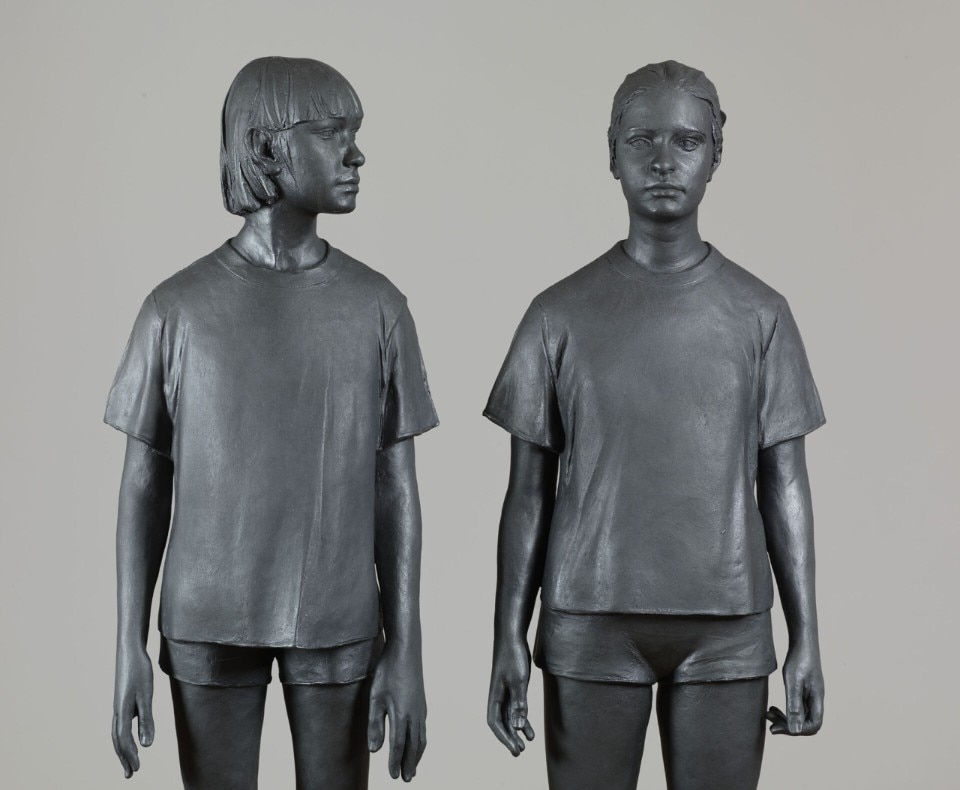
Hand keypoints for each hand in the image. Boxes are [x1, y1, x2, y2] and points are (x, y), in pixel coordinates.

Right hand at [112, 645, 154, 777]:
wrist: (130, 650)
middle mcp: (117, 711)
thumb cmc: (140, 671)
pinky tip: (129, 738)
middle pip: (118, 740)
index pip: (124, 740)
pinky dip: (123, 736)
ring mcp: (118, 705)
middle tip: (130, 775)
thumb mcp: (147, 695)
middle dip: (124, 758)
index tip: (137, 770)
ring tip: (130, 762)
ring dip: (122, 749)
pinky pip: (120, 724)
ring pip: (117, 733)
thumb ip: (147, 719)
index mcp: (122, 711)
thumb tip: (147, 745)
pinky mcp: (121, 700)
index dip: (130, 756)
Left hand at [367, 645, 426, 781]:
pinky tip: (417, 742)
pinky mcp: (422, 703)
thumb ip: (375, 724)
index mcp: (402, 716)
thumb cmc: (388, 672)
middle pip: (413, 746)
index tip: (393, 777)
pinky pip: (423, 729)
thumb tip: (375, 750)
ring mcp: (421, 709)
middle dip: (409, 764)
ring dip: (417, 755)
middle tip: (406, 779)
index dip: (395, 763)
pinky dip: (421, 742)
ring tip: (412, 767)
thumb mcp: (375, 697)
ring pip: (421, 739)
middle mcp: (415, 715)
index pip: (398, 746)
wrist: (406, 650)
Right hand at [487, 636, 534, 755]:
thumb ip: (519, 704)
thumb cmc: (513, 657)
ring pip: (509, 717)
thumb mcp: (518, 681)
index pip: (495, 722)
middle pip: (502, 723)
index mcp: (494, 696)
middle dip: (509, 739)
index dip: (503, 738)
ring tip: (526, 746)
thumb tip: (518, 727)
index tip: (514, 749)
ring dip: (516, 731)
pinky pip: (516, 709)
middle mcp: (498, 697)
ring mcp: (506, 692)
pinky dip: (523, 720)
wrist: (512, 637)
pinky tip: (530, 730)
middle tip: (519, 753)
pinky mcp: (514, 688)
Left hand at [766, 638, 823, 735]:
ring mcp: (811, 694)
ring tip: (768, 714)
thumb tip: (795, 731)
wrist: (802, 640)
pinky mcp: (804, 689)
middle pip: (807, 723)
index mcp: (817, 698)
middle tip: (769, 724)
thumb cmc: (799, 659)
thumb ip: (794, 706)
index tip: (777, 727)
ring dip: (785, 719)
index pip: (813, 725)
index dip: (796, 731)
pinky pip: (797, 707)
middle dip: (788, 726)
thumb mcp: (793, 683)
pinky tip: (773, 707)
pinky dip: (786, 710)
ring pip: (801, 715)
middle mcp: (816, 698)